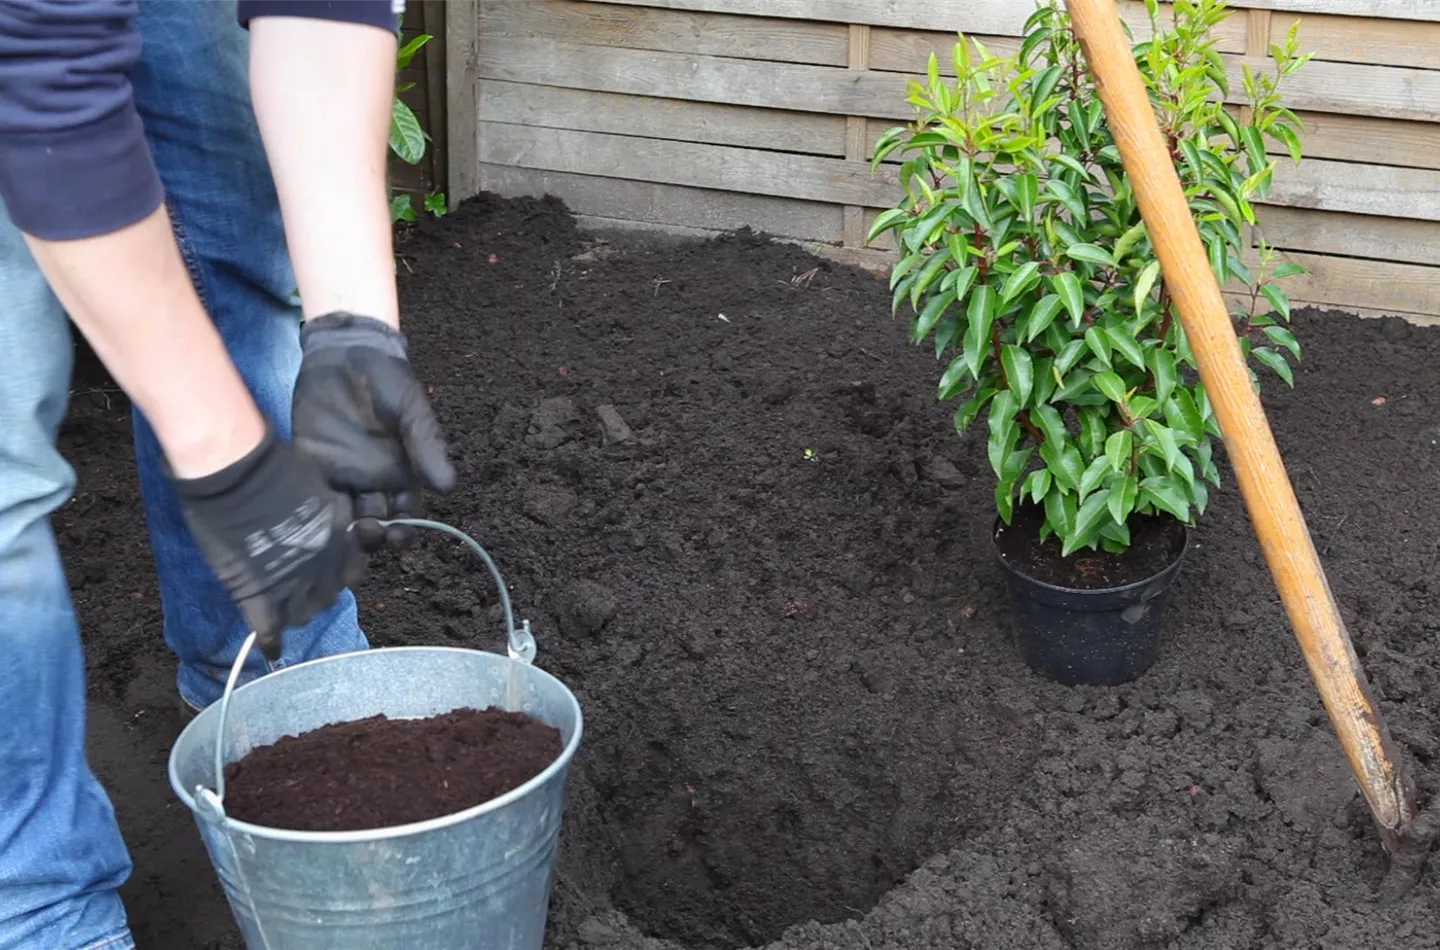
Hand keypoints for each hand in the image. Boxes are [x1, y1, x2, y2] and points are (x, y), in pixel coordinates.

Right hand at [174, 422, 363, 659]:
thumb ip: (327, 511)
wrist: (237, 471)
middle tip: (302, 589)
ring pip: (304, 614)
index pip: (352, 569)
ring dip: (297, 614)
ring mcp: (293, 582)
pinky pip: (269, 629)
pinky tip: (270, 649)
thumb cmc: (275, 465)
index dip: (339, 571)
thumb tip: (324, 519)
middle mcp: (326, 564)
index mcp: (342, 537)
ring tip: (285, 613)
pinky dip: (270, 642)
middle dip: (319, 593)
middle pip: (331, 595)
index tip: (327, 569)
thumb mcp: (319, 487)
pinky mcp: (258, 595)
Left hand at [292, 311, 455, 550]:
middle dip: (373, 539)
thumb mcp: (411, 409)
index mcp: (403, 473)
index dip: (404, 531)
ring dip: (342, 534)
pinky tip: (313, 522)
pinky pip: (311, 496)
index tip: (399, 537)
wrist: (346, 350)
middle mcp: (373, 481)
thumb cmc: (388, 378)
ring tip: (341, 537)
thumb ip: (427, 445)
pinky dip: (312, 514)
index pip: (406, 515)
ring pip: (342, 517)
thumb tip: (449, 488)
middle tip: (368, 533)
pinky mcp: (311, 463)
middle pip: (374, 525)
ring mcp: (340, 473)